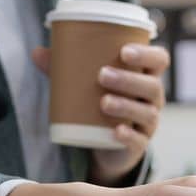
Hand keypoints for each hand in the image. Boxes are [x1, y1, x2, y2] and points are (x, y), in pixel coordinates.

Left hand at [34, 43, 167, 183]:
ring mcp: (148, 123)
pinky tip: (117, 131)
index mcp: (144, 76)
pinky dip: (129, 135)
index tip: (124, 50)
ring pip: (147, 113)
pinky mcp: (139, 144)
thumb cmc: (98, 102)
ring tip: (103, 102)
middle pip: (152, 85)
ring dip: (126, 105)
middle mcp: (152, 98)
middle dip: (129, 79)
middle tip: (102, 74)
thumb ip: (63, 69)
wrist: (105, 144)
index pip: (159, 60)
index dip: (147, 53)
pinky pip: (139, 141)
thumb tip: (36, 52)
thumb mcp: (84, 84)